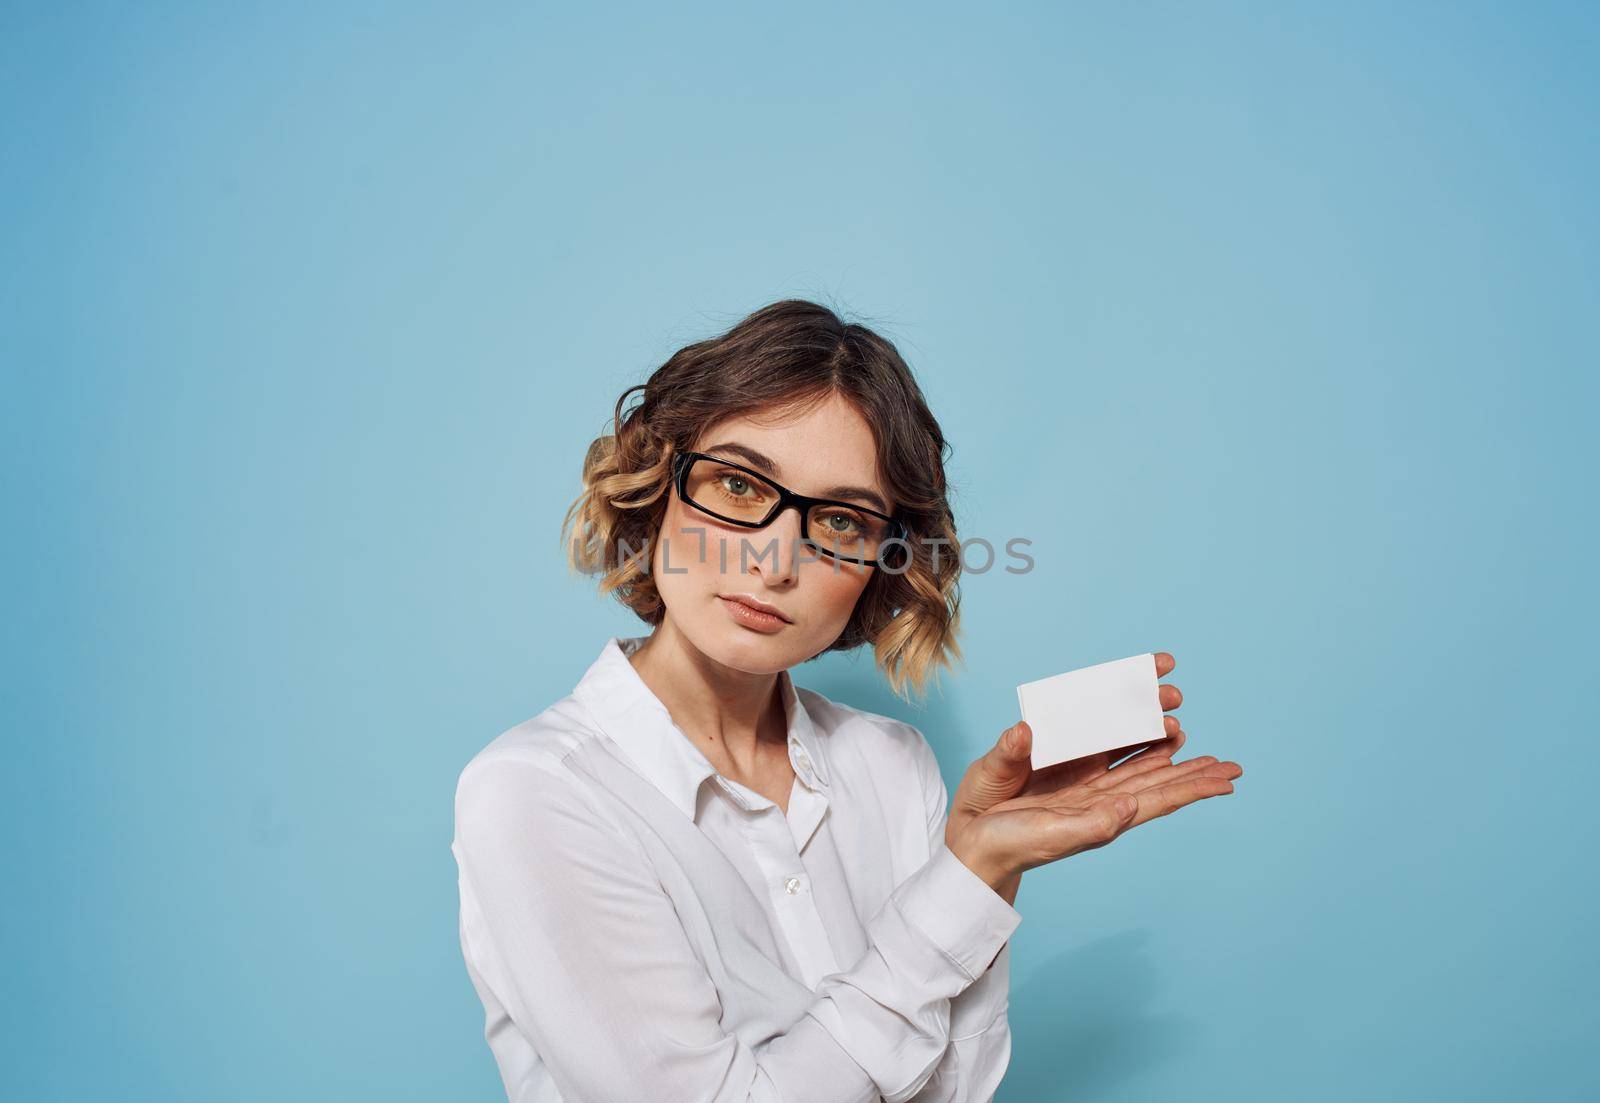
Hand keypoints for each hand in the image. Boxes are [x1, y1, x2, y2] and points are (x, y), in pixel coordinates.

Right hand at [948, 745, 1242, 891]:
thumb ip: (1092, 824)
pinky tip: (1140, 737)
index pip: (1160, 798)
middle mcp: (1102, 800)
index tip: (1227, 778)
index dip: (1193, 787)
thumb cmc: (1012, 846)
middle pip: (1156, 781)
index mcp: (1106, 816)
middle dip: (1191, 771)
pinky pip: (1104, 753)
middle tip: (1229, 764)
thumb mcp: (1053, 837)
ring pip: (1134, 765)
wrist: (975, 847)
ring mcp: (1084, 787)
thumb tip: (1129, 807)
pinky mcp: (1062, 774)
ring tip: (1191, 739)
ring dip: (1164, 753)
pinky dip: (1127, 744)